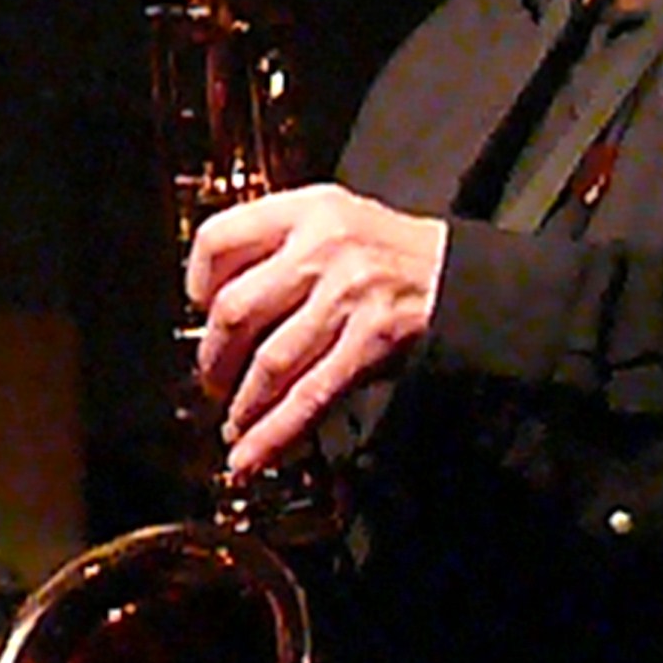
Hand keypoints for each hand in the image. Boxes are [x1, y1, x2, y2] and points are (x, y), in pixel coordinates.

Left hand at [186, 185, 446, 476]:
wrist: (465, 276)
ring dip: (243, 403)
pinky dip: (274, 431)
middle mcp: (322, 247)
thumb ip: (277, 246)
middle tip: (212, 380)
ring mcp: (347, 294)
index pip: (220, 239)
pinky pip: (309, 395)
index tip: (197, 310)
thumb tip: (214, 304)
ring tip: (234, 423)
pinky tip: (254, 452)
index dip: (197, 282)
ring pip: (268, 361)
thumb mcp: (334, 220)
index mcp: (305, 210)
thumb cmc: (392, 252)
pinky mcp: (372, 340)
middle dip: (214, 359)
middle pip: (234, 310)